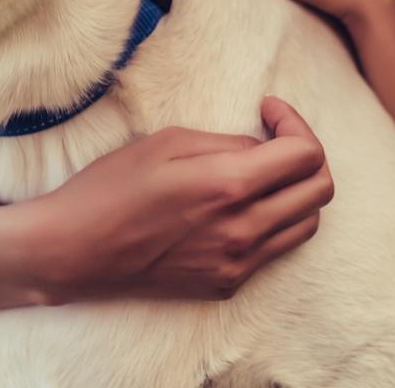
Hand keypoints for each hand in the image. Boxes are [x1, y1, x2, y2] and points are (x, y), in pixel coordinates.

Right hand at [33, 96, 333, 302]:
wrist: (74, 251)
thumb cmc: (112, 187)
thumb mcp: (168, 143)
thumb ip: (228, 143)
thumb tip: (262, 148)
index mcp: (230, 186)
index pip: (307, 155)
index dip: (295, 123)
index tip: (268, 110)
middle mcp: (243, 230)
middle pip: (320, 191)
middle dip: (307, 155)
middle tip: (275, 139)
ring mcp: (238, 263)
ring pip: (306, 224)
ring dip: (297, 192)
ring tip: (264, 173)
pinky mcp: (227, 284)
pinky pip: (275, 250)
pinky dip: (273, 222)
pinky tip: (241, 206)